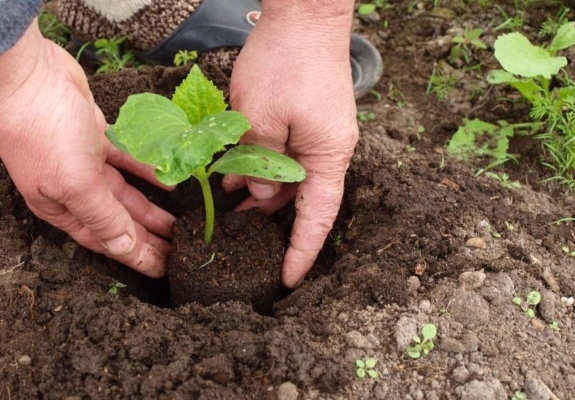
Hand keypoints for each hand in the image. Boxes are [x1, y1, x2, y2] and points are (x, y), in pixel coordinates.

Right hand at [0, 21, 174, 276]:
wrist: (29, 73)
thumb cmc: (44, 131)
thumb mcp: (75, 182)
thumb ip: (102, 216)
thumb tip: (124, 249)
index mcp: (62, 207)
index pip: (106, 241)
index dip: (136, 256)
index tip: (165, 269)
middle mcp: (73, 189)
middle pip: (119, 221)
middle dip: (149, 237)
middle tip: (181, 250)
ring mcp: (85, 162)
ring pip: (126, 194)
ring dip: (152, 209)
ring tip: (180, 225)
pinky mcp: (96, 137)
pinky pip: (129, 161)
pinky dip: (148, 171)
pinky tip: (171, 182)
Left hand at [223, 7, 358, 287]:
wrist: (307, 15)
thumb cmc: (287, 63)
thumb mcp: (262, 120)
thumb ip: (259, 164)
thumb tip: (257, 193)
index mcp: (328, 157)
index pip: (318, 219)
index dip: (302, 252)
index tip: (288, 280)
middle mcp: (329, 151)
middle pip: (302, 199)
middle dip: (272, 220)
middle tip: (241, 240)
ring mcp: (320, 134)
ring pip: (289, 177)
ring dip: (260, 189)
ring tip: (228, 204)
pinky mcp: (308, 119)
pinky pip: (286, 154)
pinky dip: (261, 166)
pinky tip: (234, 171)